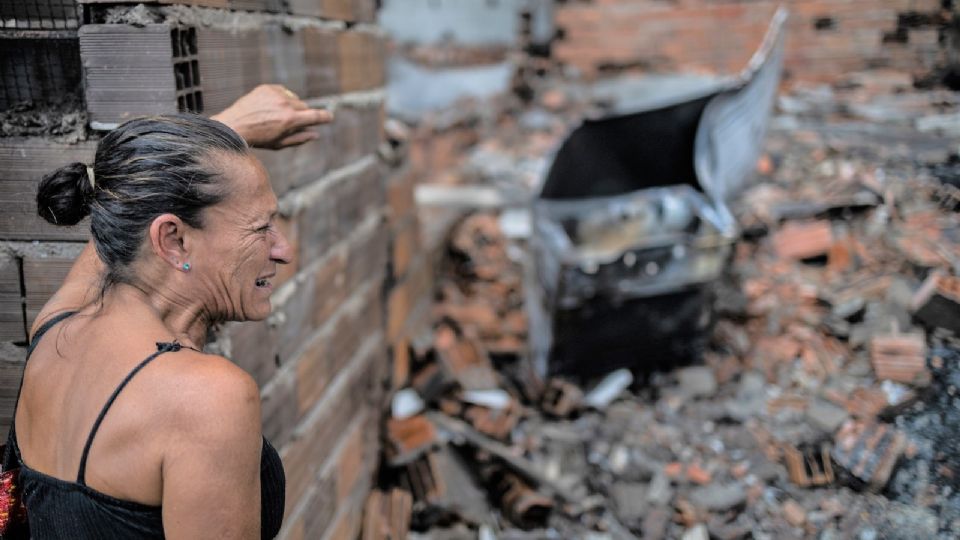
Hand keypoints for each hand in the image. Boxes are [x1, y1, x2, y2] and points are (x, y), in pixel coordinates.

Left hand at [211, 84, 332, 149]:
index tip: (330, 117)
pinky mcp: (267, 87)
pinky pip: (282, 91)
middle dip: (301, 114)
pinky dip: (280, 98)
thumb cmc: (258, 138)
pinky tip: (270, 107)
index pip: (316, 116)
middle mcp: (285, 105)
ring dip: (290, 106)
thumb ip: (300, 138)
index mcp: (291, 120)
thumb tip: (316, 134)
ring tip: (274, 115)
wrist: (234, 126)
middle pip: (304, 107)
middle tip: (287, 123)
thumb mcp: (280, 143)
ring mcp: (276, 94)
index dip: (325, 117)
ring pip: (293, 98)